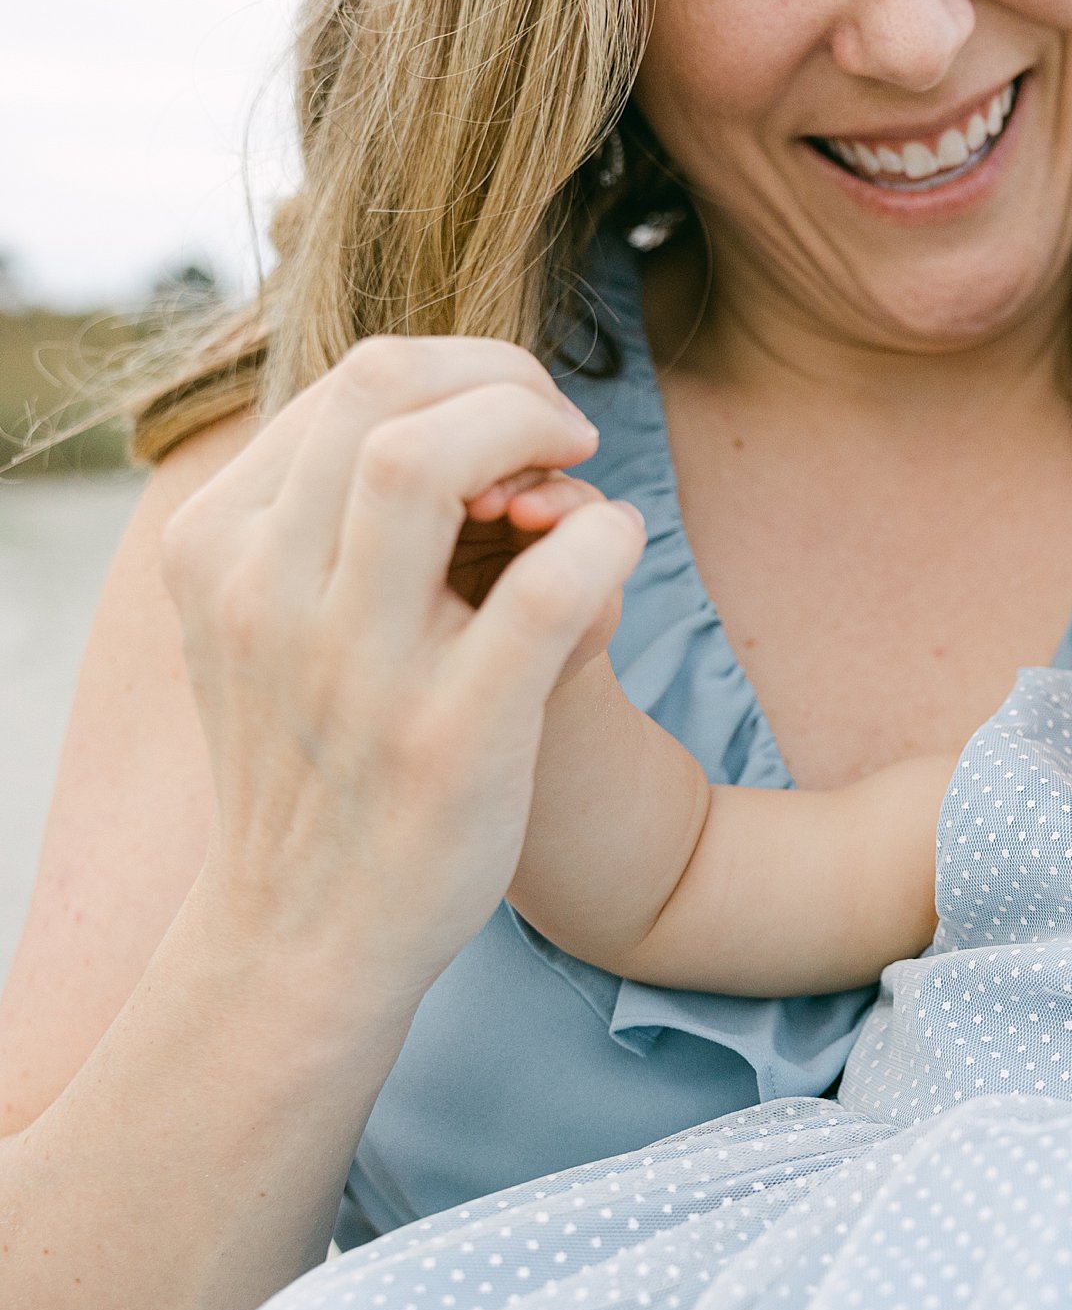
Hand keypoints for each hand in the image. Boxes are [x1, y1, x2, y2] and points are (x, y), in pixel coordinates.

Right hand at [160, 337, 646, 998]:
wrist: (306, 939)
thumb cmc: (314, 757)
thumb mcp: (267, 621)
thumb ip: (328, 516)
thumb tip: (464, 413)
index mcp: (217, 546)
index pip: (351, 382)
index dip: (464, 370)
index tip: (518, 411)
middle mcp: (265, 593)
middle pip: (384, 392)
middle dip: (503, 379)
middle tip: (564, 427)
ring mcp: (354, 666)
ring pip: (430, 463)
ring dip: (533, 436)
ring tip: (580, 473)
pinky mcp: (449, 736)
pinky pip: (544, 591)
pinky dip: (600, 540)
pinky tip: (616, 547)